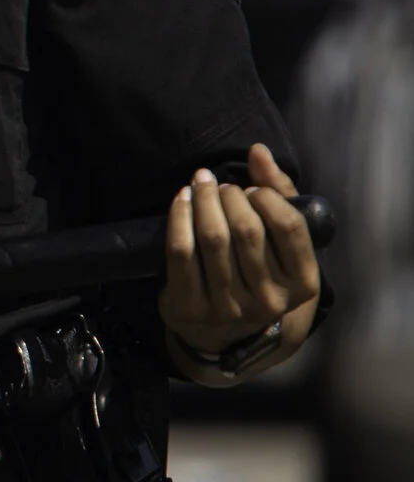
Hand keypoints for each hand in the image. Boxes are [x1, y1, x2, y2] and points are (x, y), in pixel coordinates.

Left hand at [159, 142, 320, 379]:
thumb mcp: (280, 242)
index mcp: (302, 284)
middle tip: (221, 185)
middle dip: (229, 196)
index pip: (289, 228)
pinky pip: (180, 251)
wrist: (221, 330)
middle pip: (246, 229)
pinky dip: (179, 216)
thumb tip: (258, 151)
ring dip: (203, 199)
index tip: (252, 188)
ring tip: (201, 183)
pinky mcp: (190, 307)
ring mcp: (229, 307)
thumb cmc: (257, 272)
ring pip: (211, 237)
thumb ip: (278, 193)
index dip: (268, 197)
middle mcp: (269, 301)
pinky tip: (182, 197)